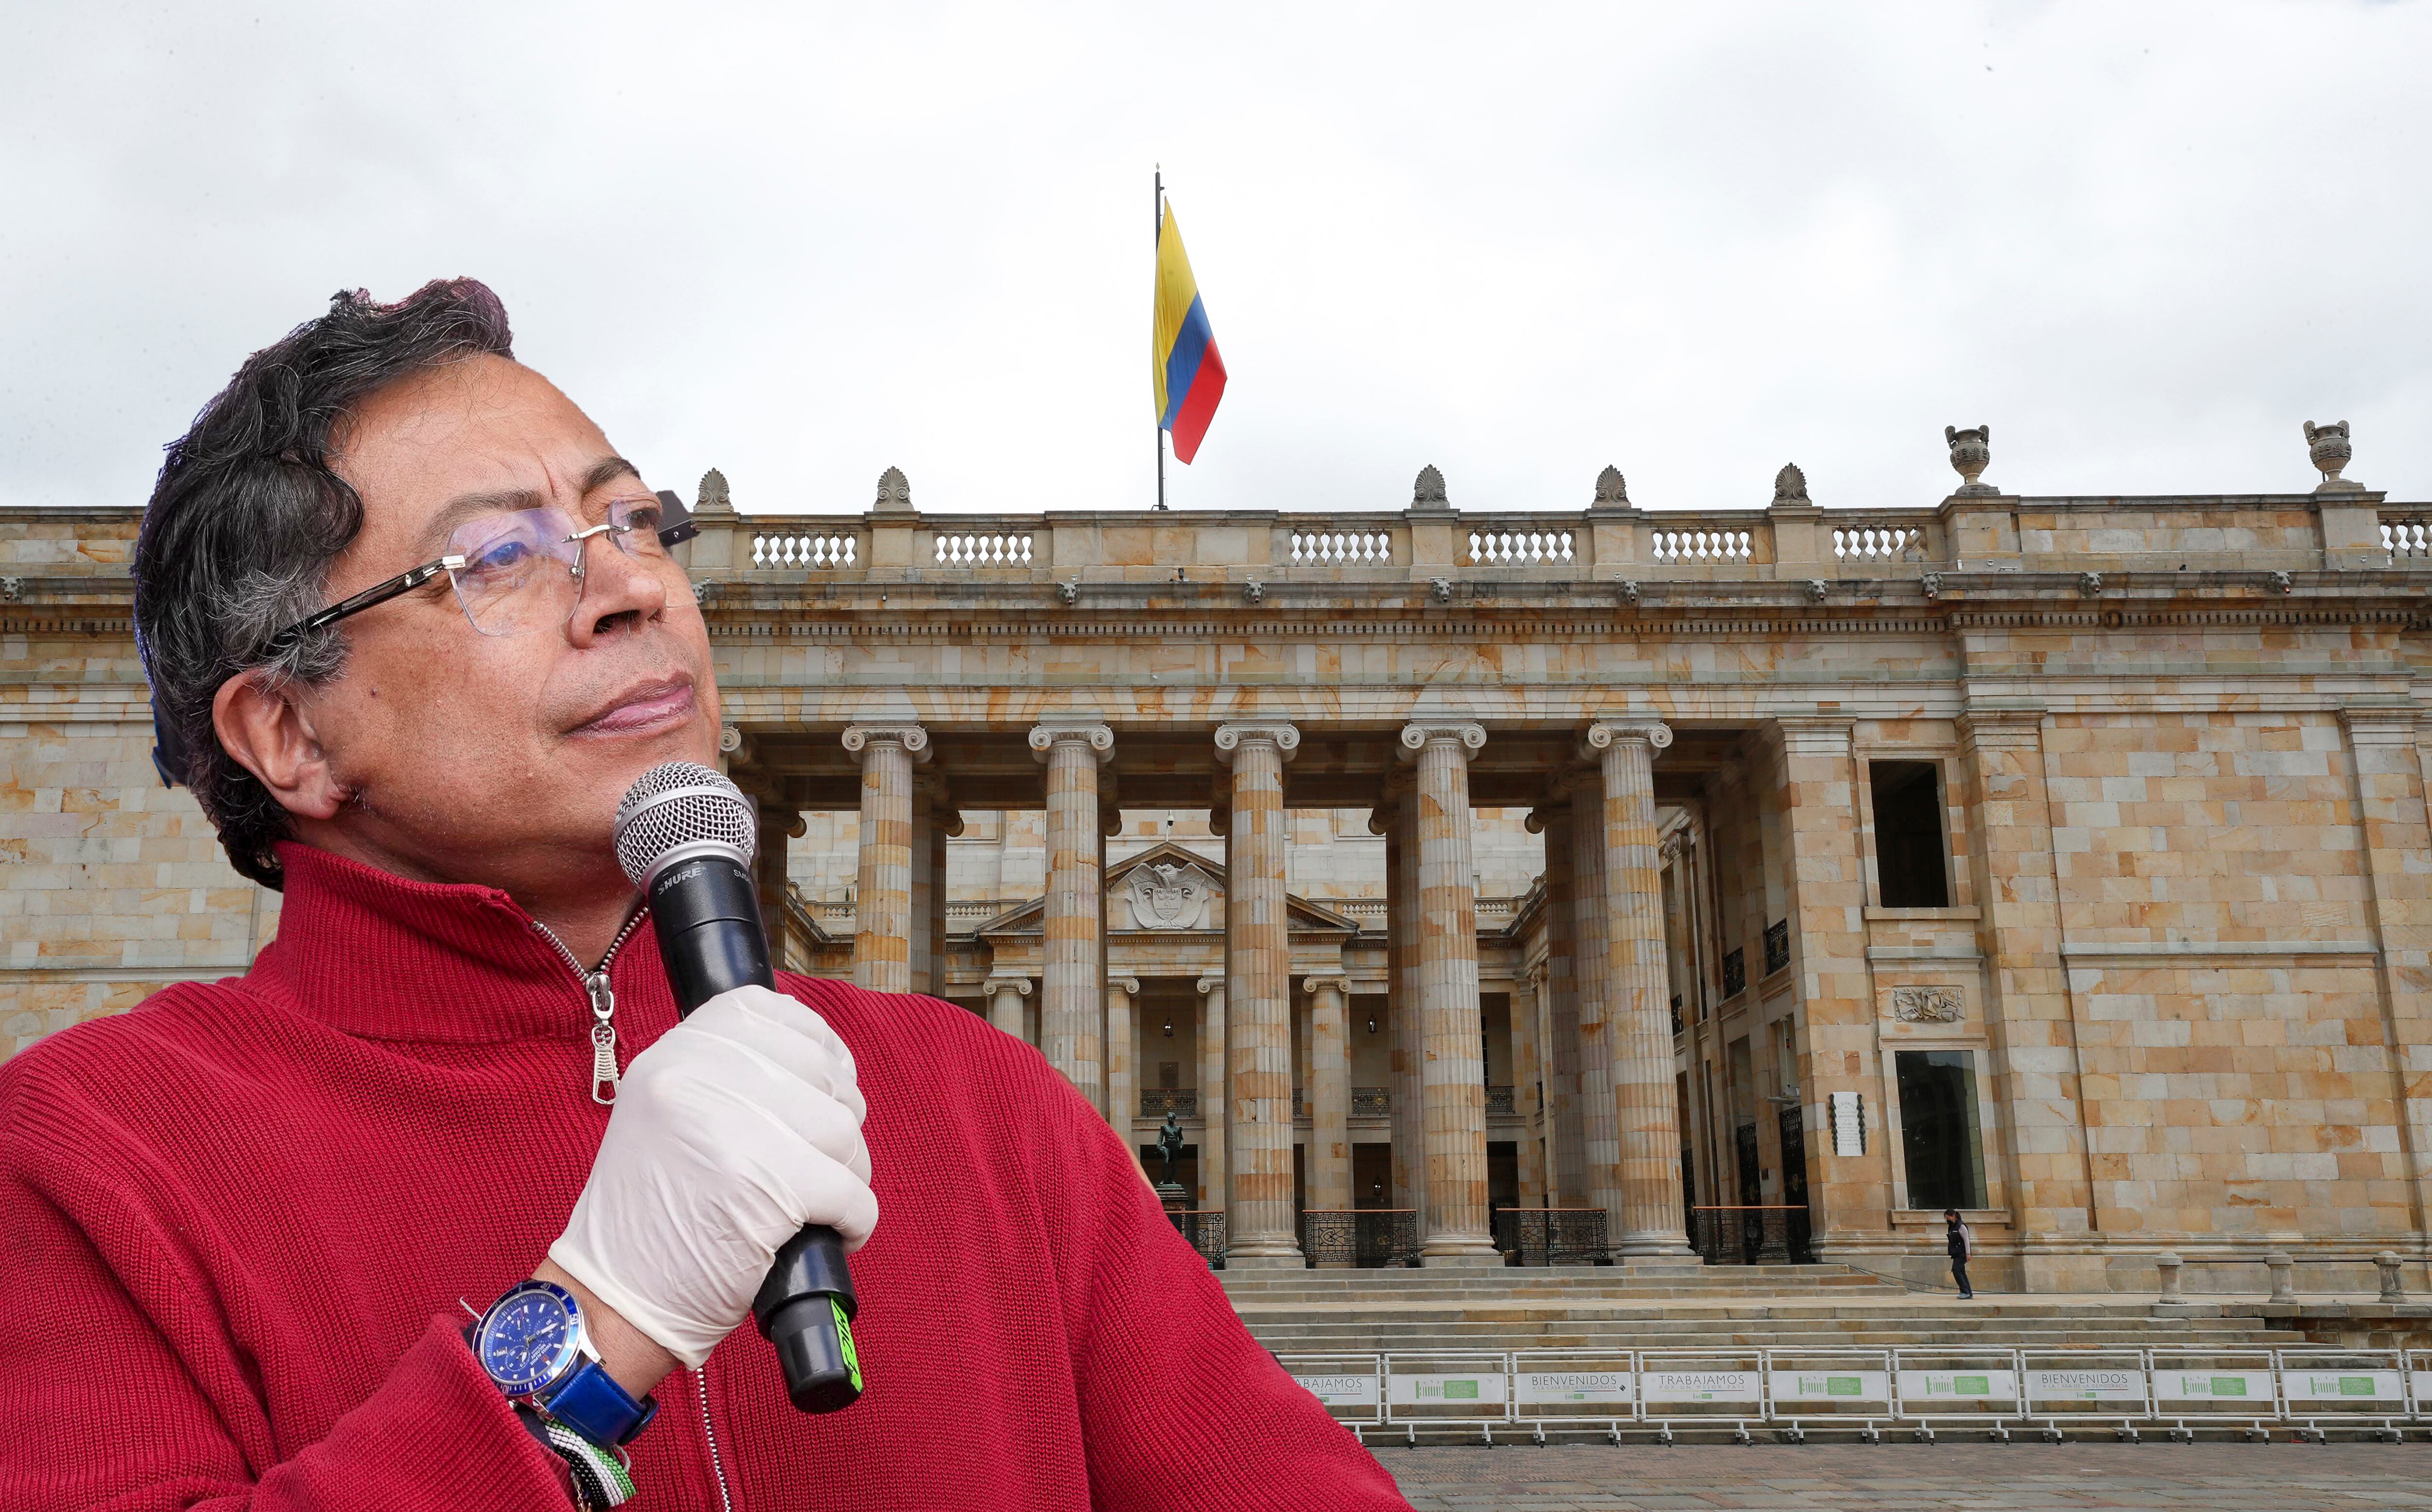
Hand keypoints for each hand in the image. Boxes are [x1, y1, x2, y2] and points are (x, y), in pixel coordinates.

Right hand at [548, 985, 877, 1370]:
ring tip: (822, 1205)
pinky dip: (855, 1219)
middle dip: (838, 1124)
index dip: (817, 1049)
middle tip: (821, 1165)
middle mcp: (696, 1076)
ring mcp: (727, 1128)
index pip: (773, 1012)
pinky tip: (835, 1234)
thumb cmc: (652, 1218)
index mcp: (674, 1054)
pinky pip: (849, 1190)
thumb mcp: (667, 1114)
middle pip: (821, 1074)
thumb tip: (823, 1061)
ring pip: (843, 1130)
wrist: (609, 1301)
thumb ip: (727, 1076)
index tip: (825, 1088)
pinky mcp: (760, 1187)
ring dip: (849, 1173)